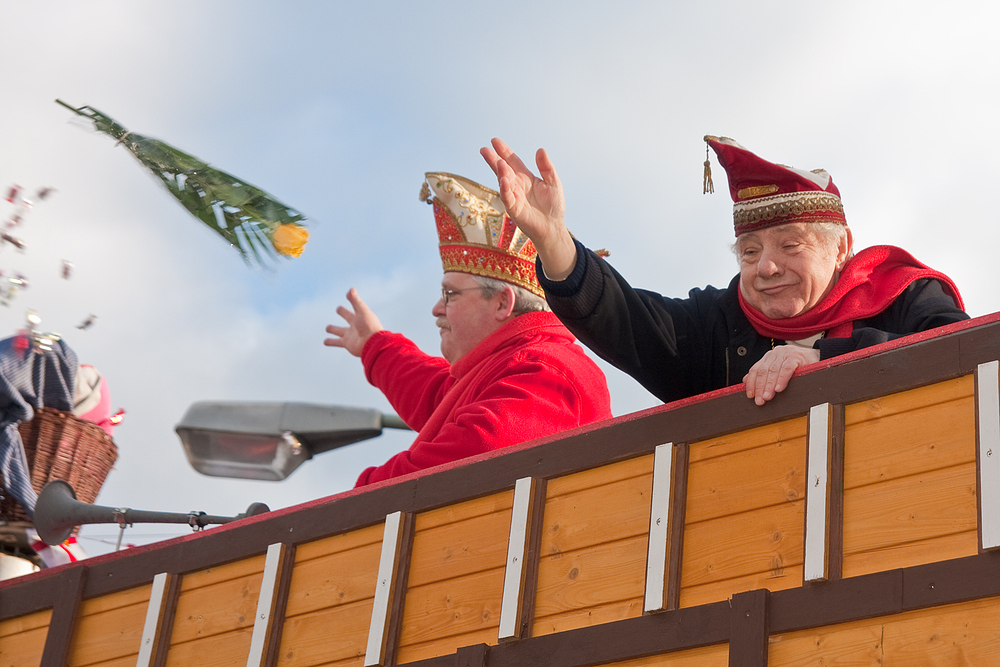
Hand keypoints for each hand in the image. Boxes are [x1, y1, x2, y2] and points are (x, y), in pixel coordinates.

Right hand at [324, 288, 383, 356]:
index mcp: (361, 316)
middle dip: (343, 313)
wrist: (372, 344)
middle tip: (338, 309)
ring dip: (333, 330)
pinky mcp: (347, 344)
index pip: (355, 306)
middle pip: (348, 318)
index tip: (348, 295)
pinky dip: (331, 342)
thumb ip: (355, 301)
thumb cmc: (369, 326)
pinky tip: (324, 342)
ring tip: (327, 328)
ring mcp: (351, 335)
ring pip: (340, 331)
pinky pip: (337, 342)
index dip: (352, 300)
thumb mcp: (362, 311)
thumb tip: (351, 289)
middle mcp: (356, 326)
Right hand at [480, 138, 576, 279]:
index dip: (504, 151)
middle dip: (494, 160)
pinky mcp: (514, 209)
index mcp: (525, 177)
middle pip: (502, 169)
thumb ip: (546, 167)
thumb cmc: (553, 206)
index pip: (512, 161)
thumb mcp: (553, 181)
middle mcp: (516, 185)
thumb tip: (540, 150)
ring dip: (500, 172)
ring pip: (504, 182)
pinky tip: (503, 180)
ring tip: (498, 162)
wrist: (553, 226)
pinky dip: (505, 189)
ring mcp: (513, 196)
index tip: (495, 141)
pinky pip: (507, 197)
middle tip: (484, 150)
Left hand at [743, 346, 819, 405]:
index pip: (755, 370)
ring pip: (773, 370)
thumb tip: (745, 381)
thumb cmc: (798, 366)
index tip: (750, 396)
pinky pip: (787, 368)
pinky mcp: (797, 356)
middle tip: (759, 400)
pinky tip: (779, 389)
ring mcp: (785, 353)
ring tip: (767, 397)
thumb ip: (763, 374)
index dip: (751, 383)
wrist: (818, 358)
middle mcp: (775, 353)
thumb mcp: (778, 369)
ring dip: (769, 385)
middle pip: (763, 371)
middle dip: (759, 387)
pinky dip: (782, 379)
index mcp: (768, 357)